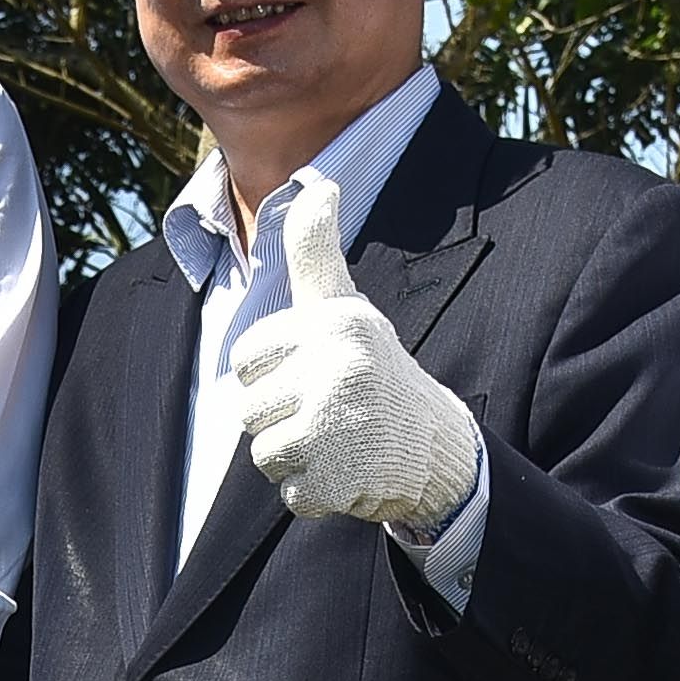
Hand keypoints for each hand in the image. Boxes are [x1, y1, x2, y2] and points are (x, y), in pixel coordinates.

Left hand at [224, 173, 481, 537]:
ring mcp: (337, 426)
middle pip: (247, 410)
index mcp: (332, 324)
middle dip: (281, 417)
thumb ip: (315, 252)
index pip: (244, 359)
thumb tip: (318, 186)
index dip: (272, 371)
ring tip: (338, 439)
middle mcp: (336, 368)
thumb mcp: (343, 305)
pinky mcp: (338, 478)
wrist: (435, 444)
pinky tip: (349, 470)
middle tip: (330, 410)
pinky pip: (289, 494)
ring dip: (294, 456)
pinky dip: (314, 493)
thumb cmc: (372, 366)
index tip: (314, 369)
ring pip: (263, 454)